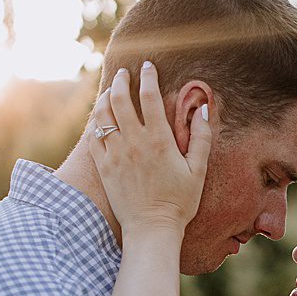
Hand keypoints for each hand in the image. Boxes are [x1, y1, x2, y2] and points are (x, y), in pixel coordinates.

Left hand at [90, 63, 211, 236]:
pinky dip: (96, 122)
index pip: (150, 96)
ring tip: (110, 91)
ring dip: (105, 97)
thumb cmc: (179, 202)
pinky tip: (100, 118)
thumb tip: (202, 110)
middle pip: (120, 98)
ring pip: (103, 114)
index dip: (148, 76)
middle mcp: (134, 142)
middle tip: (123, 73)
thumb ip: (201, 138)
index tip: (148, 66)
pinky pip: (94, 136)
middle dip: (120, 80)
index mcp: (159, 140)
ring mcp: (115, 154)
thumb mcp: (197, 171)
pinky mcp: (104, 167)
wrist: (151, 229)